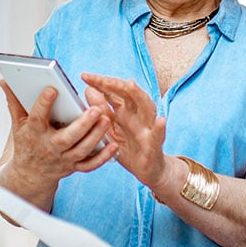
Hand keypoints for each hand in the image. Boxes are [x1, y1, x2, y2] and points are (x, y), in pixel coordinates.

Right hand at [0, 79, 116, 188]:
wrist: (29, 175)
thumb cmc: (26, 143)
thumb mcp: (17, 123)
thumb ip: (14, 101)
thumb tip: (4, 80)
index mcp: (34, 133)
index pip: (37, 118)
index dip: (43, 104)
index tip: (52, 89)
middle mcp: (50, 147)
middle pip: (67, 138)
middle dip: (82, 124)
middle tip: (96, 109)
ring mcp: (63, 158)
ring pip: (82, 150)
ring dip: (96, 136)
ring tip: (107, 119)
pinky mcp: (74, 166)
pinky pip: (90, 165)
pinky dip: (103, 157)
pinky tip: (114, 145)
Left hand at [80, 73, 168, 188]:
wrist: (146, 170)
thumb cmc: (129, 147)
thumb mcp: (110, 129)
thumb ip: (101, 110)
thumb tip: (87, 90)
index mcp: (125, 111)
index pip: (114, 91)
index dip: (101, 83)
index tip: (85, 76)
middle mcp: (138, 115)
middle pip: (129, 94)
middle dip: (115, 84)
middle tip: (100, 79)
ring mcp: (147, 128)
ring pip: (146, 108)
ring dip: (139, 95)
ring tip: (130, 84)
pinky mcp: (154, 145)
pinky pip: (158, 135)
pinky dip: (160, 128)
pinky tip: (160, 120)